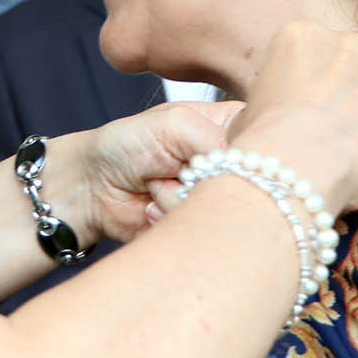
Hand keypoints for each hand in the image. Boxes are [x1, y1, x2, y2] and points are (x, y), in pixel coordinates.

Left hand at [60, 100, 239, 244]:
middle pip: (249, 182)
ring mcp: (215, 200)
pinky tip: (151, 207)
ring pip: (222, 212)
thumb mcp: (174, 124)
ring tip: (156, 185)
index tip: (215, 154)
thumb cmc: (127, 143)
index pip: (267, 140)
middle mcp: (230, 167)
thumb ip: (217, 139)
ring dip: (179, 199)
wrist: (90, 184)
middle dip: (204, 178)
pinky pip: (198, 233)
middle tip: (179, 169)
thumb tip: (243, 167)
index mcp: (232, 129)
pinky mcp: (198, 230)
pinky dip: (168, 219)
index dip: (245, 152)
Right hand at [224, 21, 357, 215]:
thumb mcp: (247, 107)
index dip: (296, 82)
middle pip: (346, 64)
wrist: (298, 165)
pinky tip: (352, 167)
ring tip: (335, 150)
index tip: (290, 105)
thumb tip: (270, 119)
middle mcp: (349, 45)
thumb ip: (271, 101)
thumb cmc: (263, 135)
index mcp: (302, 34)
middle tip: (316, 125)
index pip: (304, 51)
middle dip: (337, 90)